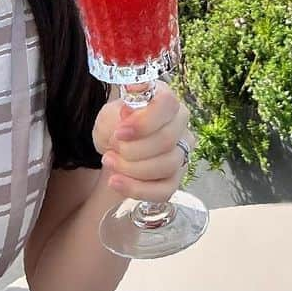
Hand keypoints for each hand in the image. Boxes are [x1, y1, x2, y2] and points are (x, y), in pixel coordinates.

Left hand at [93, 83, 193, 203]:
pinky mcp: (176, 178)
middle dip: (133, 150)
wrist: (116, 145)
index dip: (144, 122)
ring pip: (167, 166)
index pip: (167, 105)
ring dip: (132, 169)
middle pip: (167, 140)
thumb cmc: (117, 124)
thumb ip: (118, 112)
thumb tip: (128, 112)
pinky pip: (164, 190)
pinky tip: (116, 182)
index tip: (119, 133)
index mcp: (166, 100)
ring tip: (110, 162)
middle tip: (110, 150)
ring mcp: (181, 152)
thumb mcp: (110, 113)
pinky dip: (137, 189)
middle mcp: (180, 124)